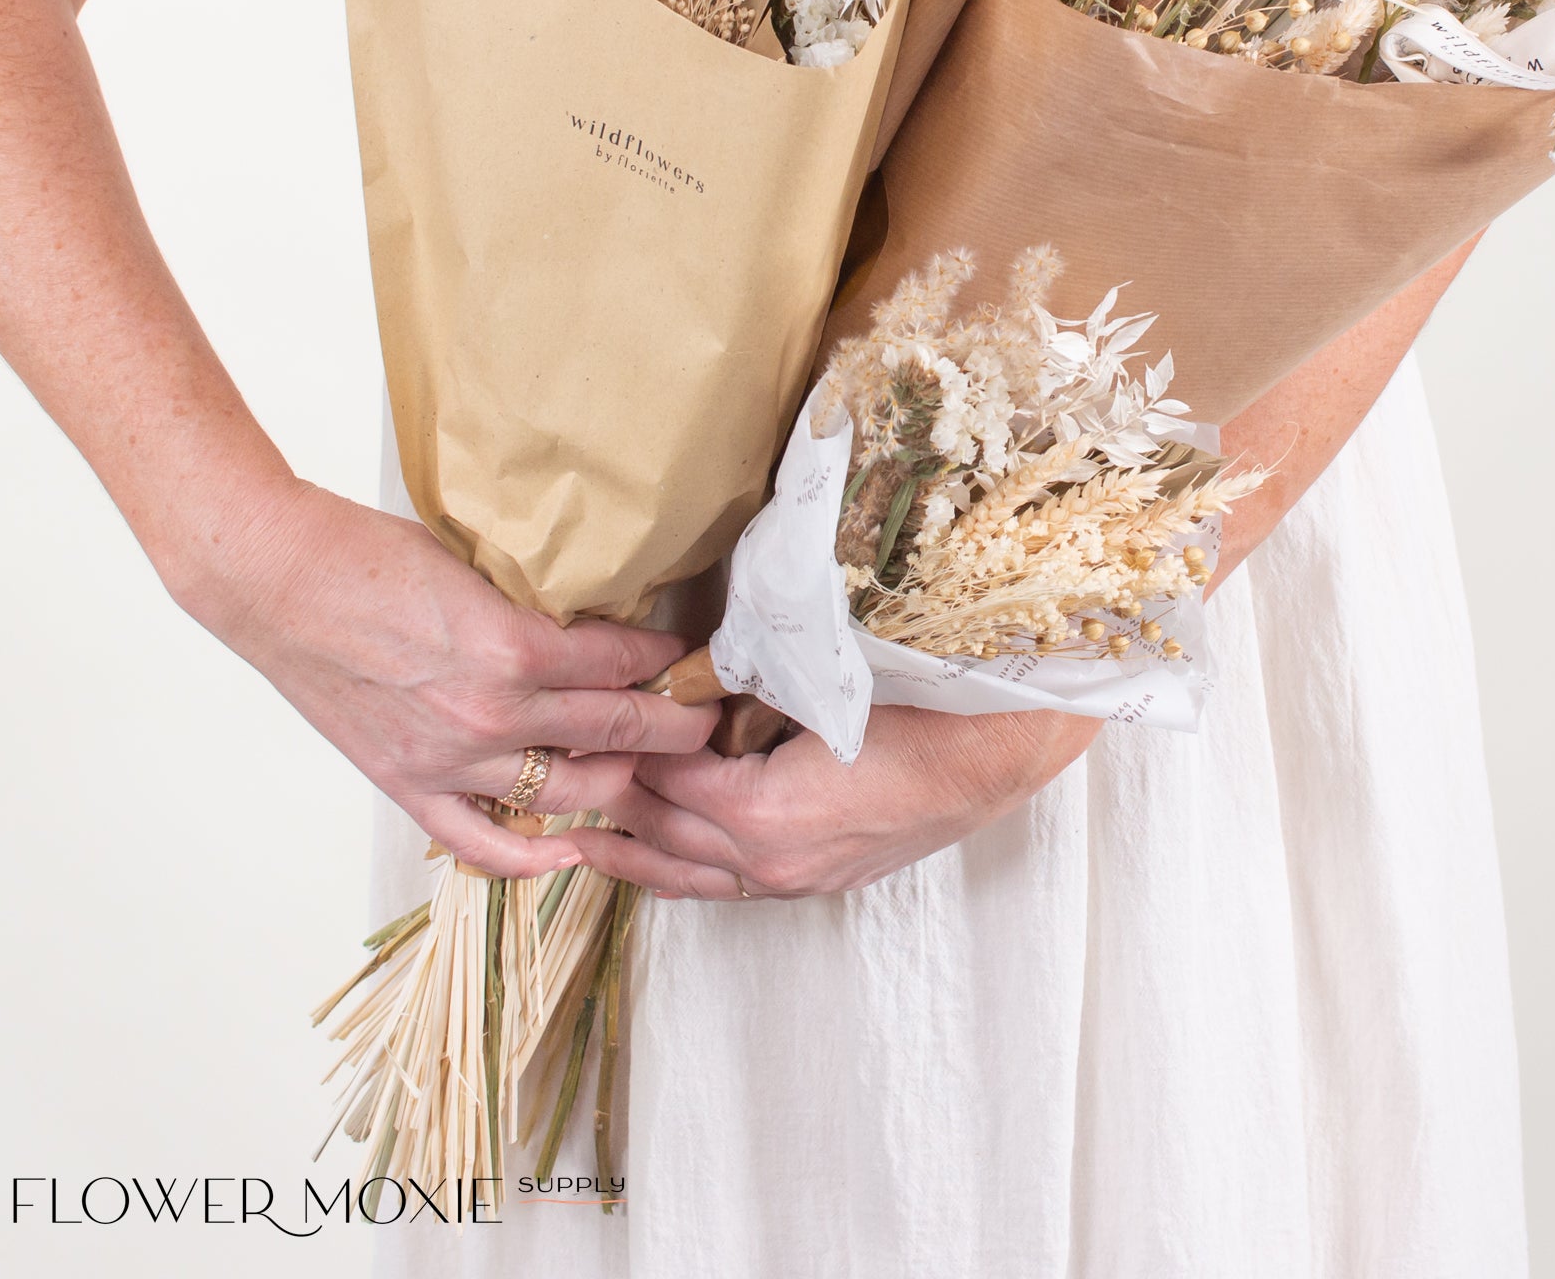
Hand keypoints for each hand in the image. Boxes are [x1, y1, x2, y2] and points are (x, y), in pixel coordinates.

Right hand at [182, 478, 715, 876]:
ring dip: (624, 779)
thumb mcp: (479, 566)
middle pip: (621, 730)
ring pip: (574, 792)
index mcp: (517, 648)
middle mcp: (494, 714)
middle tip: (708, 715)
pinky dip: (536, 854)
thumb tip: (602, 617)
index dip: (668, 658)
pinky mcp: (411, 785)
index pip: (627, 663)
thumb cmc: (371, 555)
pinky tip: (576, 845)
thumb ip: (540, 605)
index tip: (691, 655)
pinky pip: (486, 845)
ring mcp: (451, 760)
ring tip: (654, 762)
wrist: (277, 580)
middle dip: (679, 723)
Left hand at [568, 704, 1099, 898]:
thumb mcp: (825, 681)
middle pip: (665, 833)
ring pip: (691, 874)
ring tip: (578, 842)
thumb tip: (690, 669)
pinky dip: (684, 872)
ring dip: (636, 853)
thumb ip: (749, 682)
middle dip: (613, 805)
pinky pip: (728, 884)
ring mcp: (796, 878)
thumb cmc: (920, 706)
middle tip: (556, 781)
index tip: (583, 727)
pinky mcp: (821, 880)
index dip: (622, 752)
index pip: (663, 782)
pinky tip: (659, 864)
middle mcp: (770, 860)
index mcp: (763, 812)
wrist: (998, 750)